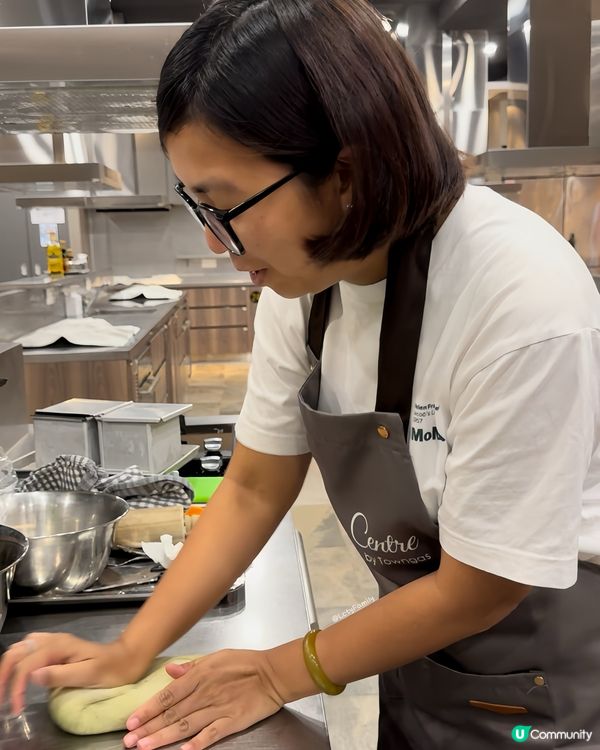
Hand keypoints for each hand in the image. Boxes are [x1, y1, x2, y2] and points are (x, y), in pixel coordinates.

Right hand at [0, 633, 147, 714]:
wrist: (127, 659)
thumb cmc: (111, 669)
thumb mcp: (88, 675)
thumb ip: (60, 674)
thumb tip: (32, 676)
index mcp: (60, 645)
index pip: (27, 664)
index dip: (17, 686)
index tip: (16, 708)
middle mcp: (54, 640)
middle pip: (18, 651)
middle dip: (5, 673)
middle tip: (3, 698)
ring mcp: (54, 642)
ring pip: (21, 648)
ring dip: (9, 667)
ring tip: (7, 690)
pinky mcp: (56, 648)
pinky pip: (29, 650)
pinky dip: (18, 662)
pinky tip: (19, 677)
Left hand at [122, 649, 284, 749]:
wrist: (273, 673)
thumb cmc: (244, 663)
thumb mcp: (216, 657)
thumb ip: (192, 667)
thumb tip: (170, 670)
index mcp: (200, 675)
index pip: (168, 695)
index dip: (148, 709)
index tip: (131, 721)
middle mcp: (205, 693)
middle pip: (172, 713)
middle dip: (149, 728)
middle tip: (130, 741)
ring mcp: (218, 708)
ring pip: (185, 725)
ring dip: (163, 737)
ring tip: (145, 748)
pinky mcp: (231, 721)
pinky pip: (211, 734)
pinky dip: (197, 744)